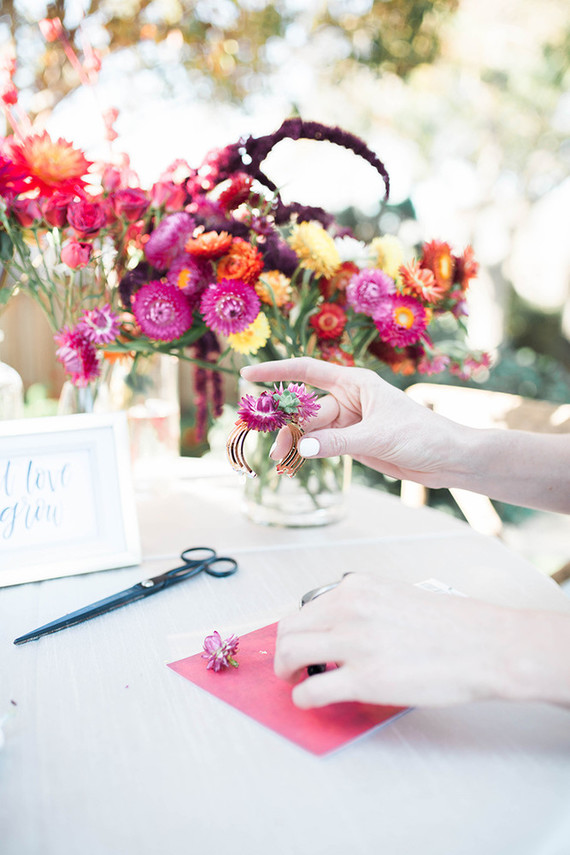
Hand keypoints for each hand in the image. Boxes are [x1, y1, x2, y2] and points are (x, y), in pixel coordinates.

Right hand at [241, 356, 462, 487]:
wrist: (446, 459)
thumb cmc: (421, 435)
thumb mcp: (378, 437)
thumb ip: (339, 443)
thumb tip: (302, 447)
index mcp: (355, 383)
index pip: (307, 371)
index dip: (276, 371)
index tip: (247, 375)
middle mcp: (348, 400)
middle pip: (306, 410)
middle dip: (287, 425)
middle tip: (272, 446)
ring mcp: (349, 423)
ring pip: (311, 431)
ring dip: (295, 444)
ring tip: (280, 461)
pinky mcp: (352, 443)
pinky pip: (321, 446)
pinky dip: (307, 454)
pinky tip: (293, 464)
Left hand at [275, 573, 530, 708]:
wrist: (484, 646)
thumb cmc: (452, 626)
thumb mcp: (397, 596)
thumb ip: (364, 606)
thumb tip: (338, 630)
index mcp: (357, 587)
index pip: (306, 608)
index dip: (298, 631)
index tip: (300, 645)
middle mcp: (350, 608)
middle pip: (289, 629)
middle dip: (284, 651)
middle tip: (291, 667)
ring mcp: (355, 643)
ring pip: (290, 654)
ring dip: (286, 672)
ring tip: (295, 682)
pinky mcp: (364, 678)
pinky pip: (312, 690)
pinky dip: (303, 698)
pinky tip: (313, 701)